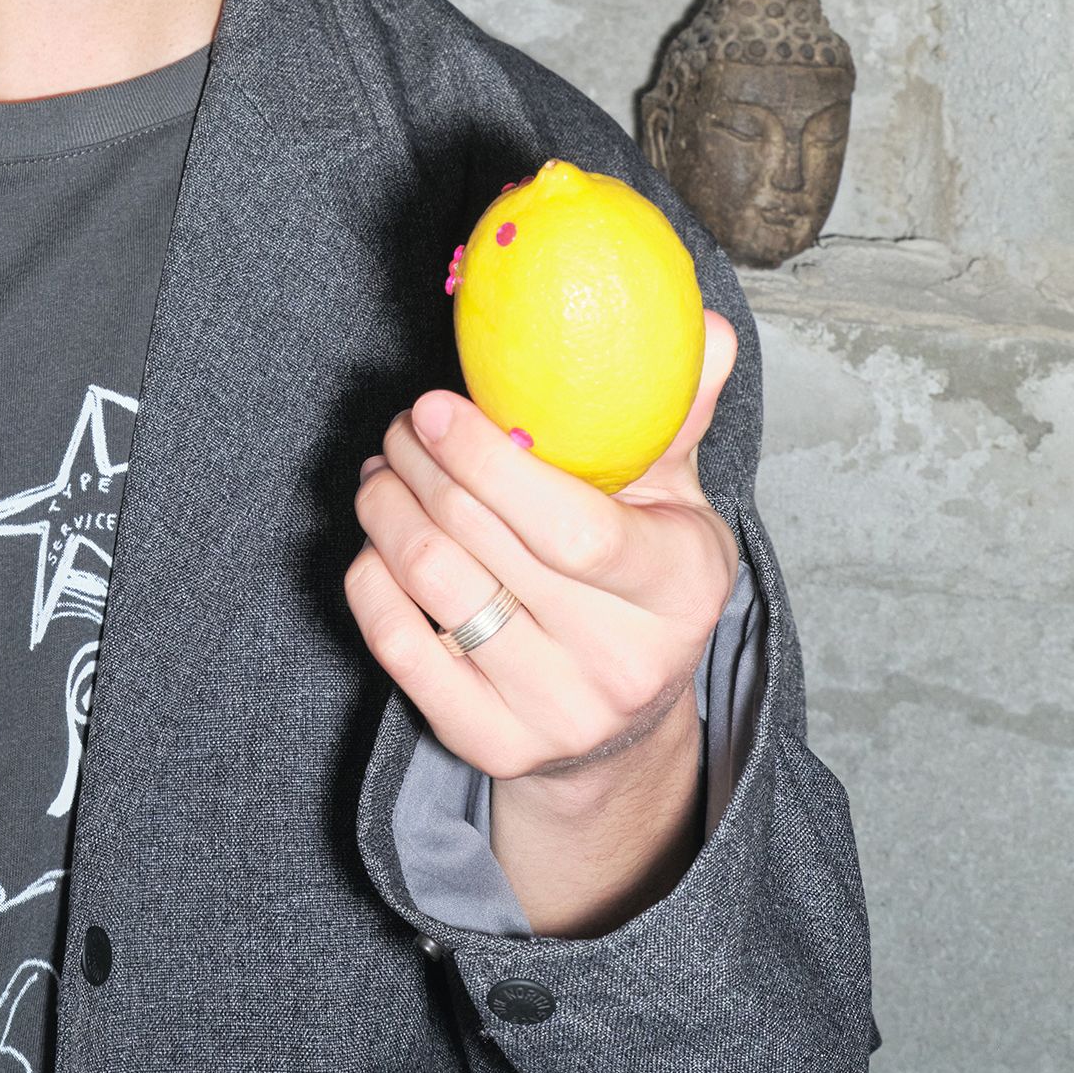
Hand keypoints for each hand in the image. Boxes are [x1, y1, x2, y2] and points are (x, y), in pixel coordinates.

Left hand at [344, 310, 740, 785]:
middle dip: (420, 464)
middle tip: (403, 423)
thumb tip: (703, 328)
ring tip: (384, 469)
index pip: (573, 529)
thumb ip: (679, 411)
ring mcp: (555, 713)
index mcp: (682, 587)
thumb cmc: (638, 578)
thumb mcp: (675, 498)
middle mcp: (623, 662)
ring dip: (387, 508)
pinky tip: (378, 541)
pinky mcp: (489, 744)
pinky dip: (370, 578)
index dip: (489, 460)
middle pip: (483, 544)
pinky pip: (399, 646)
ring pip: (433, 586)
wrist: (620, 721)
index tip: (435, 405)